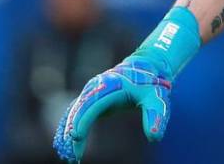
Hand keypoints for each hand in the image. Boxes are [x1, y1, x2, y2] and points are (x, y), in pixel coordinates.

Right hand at [53, 6, 200, 162]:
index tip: (76, 137)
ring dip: (67, 133)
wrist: (147, 68)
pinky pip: (74, 114)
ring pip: (73, 113)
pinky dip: (69, 128)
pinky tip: (65, 145)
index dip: (82, 120)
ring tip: (68, 155)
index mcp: (110, 86)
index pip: (91, 104)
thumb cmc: (152, 85)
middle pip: (78, 111)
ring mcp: (90, 92)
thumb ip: (155, 117)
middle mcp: (95, 87)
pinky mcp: (89, 98)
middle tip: (71, 156)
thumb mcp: (158, 100)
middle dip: (71, 133)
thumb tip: (154, 137)